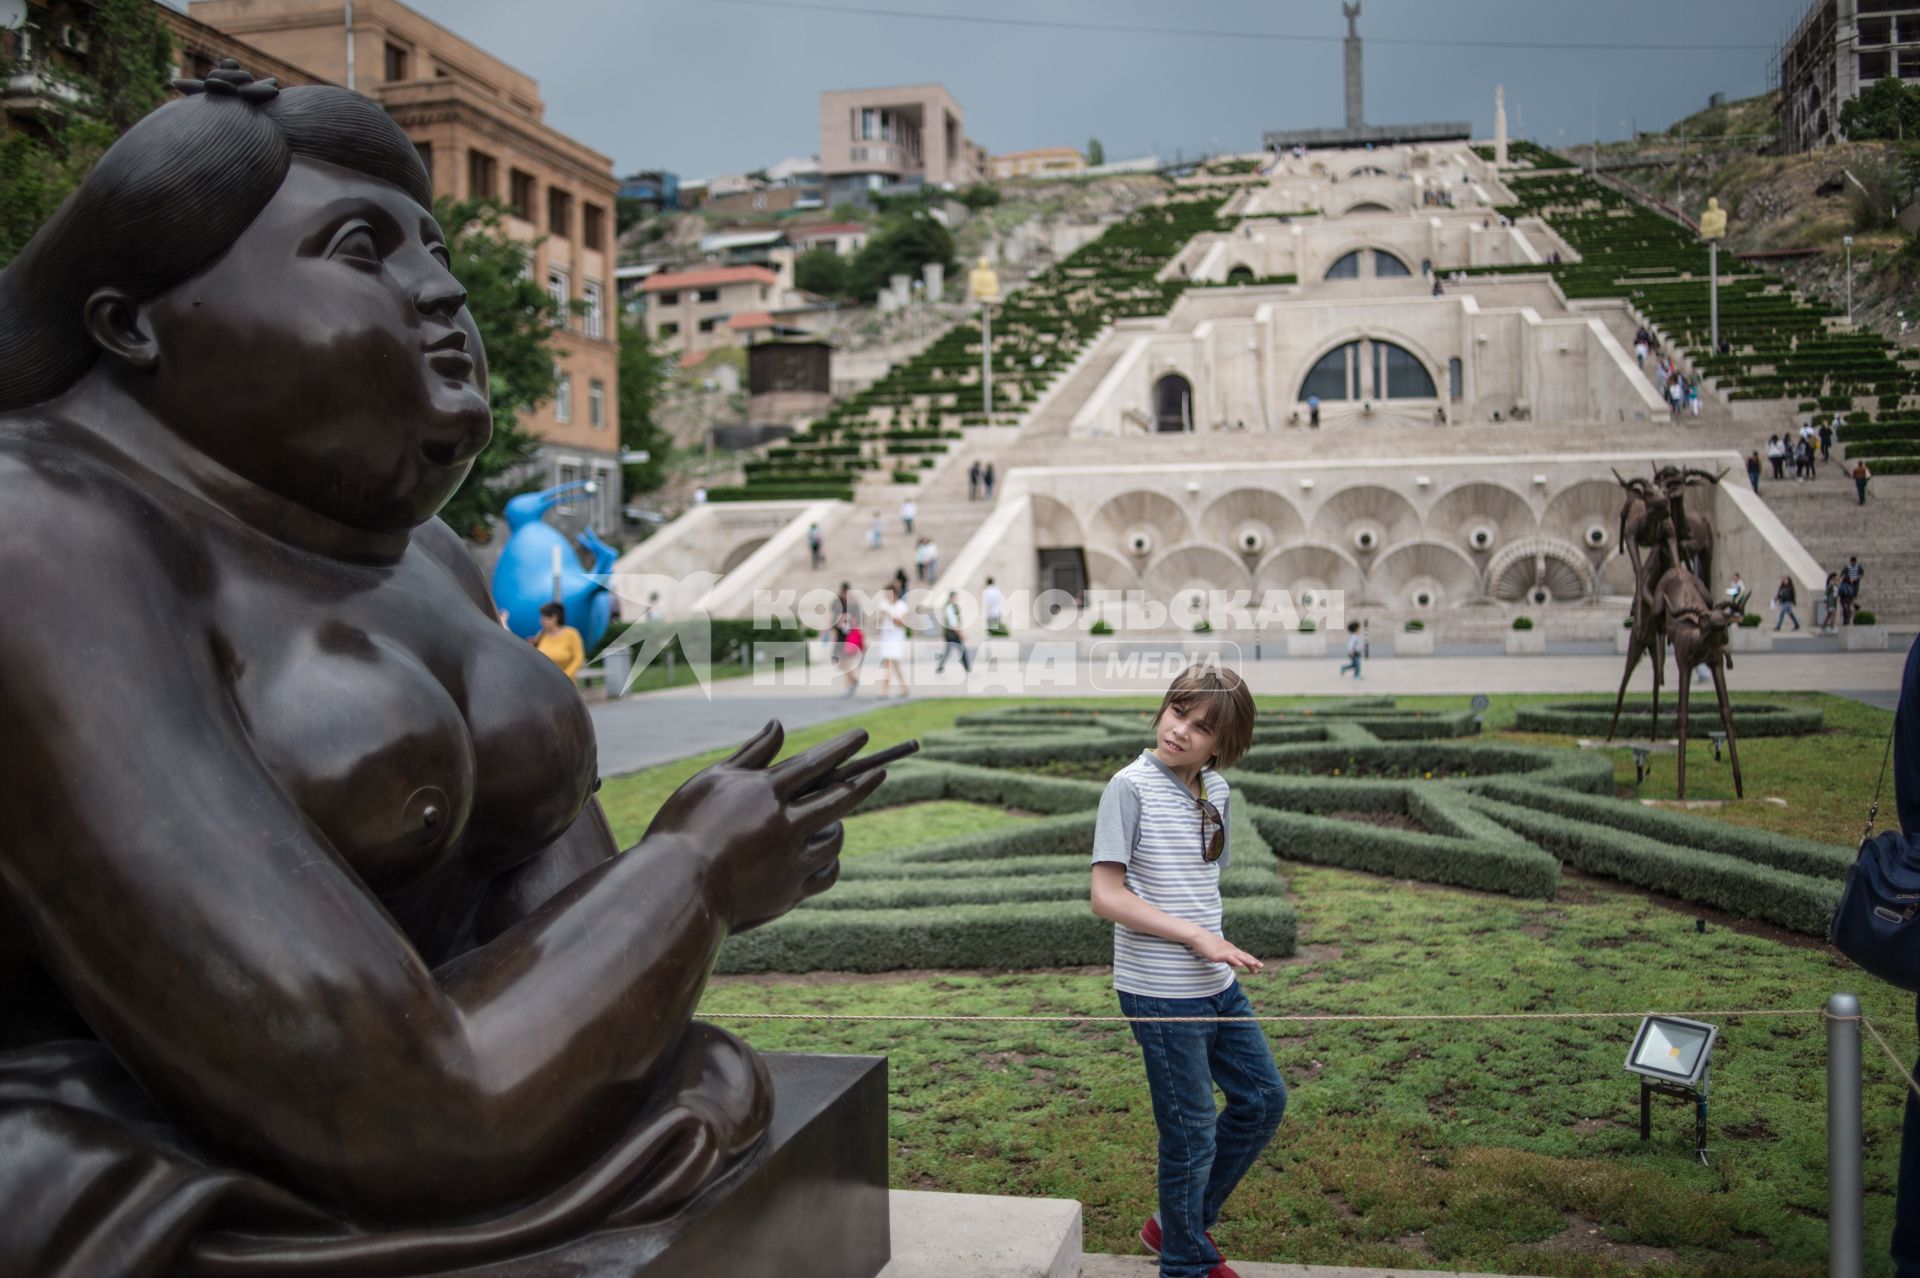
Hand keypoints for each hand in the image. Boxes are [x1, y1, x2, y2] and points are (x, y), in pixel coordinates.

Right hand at [648, 721, 884, 932]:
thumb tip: (779, 725)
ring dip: (839, 824)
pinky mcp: (790, 891)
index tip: (863, 735)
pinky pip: (827, 873)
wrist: (674, 889)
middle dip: (864, 782)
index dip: (842, 747)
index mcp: (766, 792)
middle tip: (880, 771)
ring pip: (834, 839)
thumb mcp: (712, 781)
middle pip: (839, 798)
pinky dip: (830, 861)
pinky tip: (825, 854)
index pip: (816, 762)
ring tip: (838, 817)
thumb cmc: (684, 828)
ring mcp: (791, 860)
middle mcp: (786, 824)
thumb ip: (752, 753)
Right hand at [1189, 931, 1264, 972]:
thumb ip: (1228, 958)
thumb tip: (1236, 964)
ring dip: (1247, 961)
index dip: (1250, 961)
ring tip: (1255, 965)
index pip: (1243, 956)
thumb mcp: (1220, 952)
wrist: (1197, 936)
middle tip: (1261, 966)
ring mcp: (1224, 951)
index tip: (1257, 968)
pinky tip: (1240, 965)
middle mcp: (1229, 949)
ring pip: (1238, 956)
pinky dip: (1235, 961)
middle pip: (1243, 956)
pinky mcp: (1218, 954)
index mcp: (1230, 949)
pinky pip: (1228, 958)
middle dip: (1253, 961)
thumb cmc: (1207, 943)